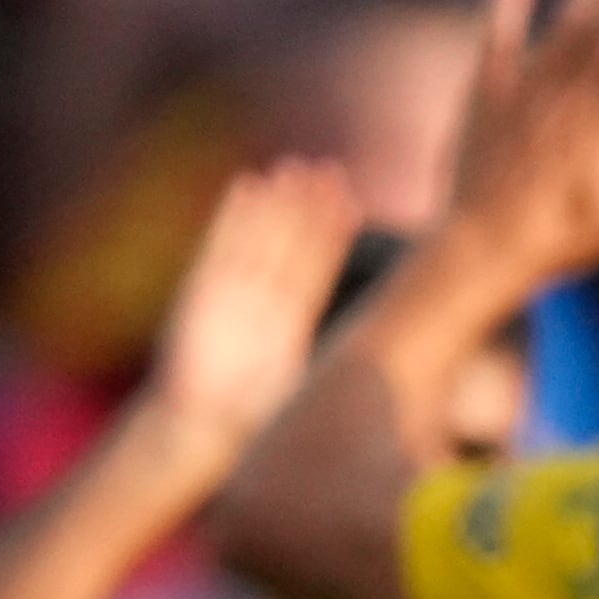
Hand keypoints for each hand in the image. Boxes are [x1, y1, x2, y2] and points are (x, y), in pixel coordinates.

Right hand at [140, 159, 360, 456]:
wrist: (197, 431)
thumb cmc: (252, 428)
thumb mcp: (306, 404)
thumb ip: (339, 387)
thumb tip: (401, 395)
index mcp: (289, 328)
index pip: (314, 272)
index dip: (331, 237)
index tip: (352, 204)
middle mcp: (263, 306)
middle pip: (289, 247)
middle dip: (307, 211)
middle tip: (331, 171)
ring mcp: (232, 294)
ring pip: (260, 239)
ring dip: (277, 204)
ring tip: (295, 167)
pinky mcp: (202, 291)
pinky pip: (219, 247)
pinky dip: (232, 216)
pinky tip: (248, 184)